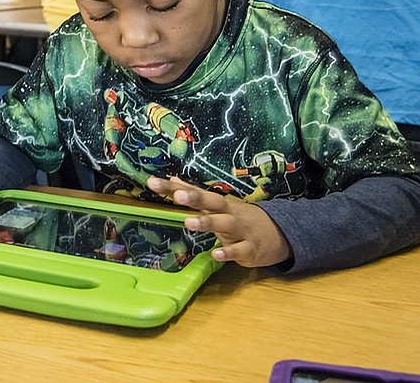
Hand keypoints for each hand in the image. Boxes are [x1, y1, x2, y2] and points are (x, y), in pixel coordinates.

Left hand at [147, 176, 290, 267]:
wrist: (280, 234)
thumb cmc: (240, 219)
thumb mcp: (218, 206)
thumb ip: (194, 194)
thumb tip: (172, 179)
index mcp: (218, 204)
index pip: (194, 192)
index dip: (173, 188)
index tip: (153, 182)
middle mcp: (229, 214)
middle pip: (212, 203)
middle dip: (195, 198)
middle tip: (178, 195)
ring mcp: (241, 231)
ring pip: (225, 225)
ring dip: (208, 223)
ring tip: (189, 223)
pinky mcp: (250, 250)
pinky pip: (239, 250)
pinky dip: (228, 252)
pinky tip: (215, 254)